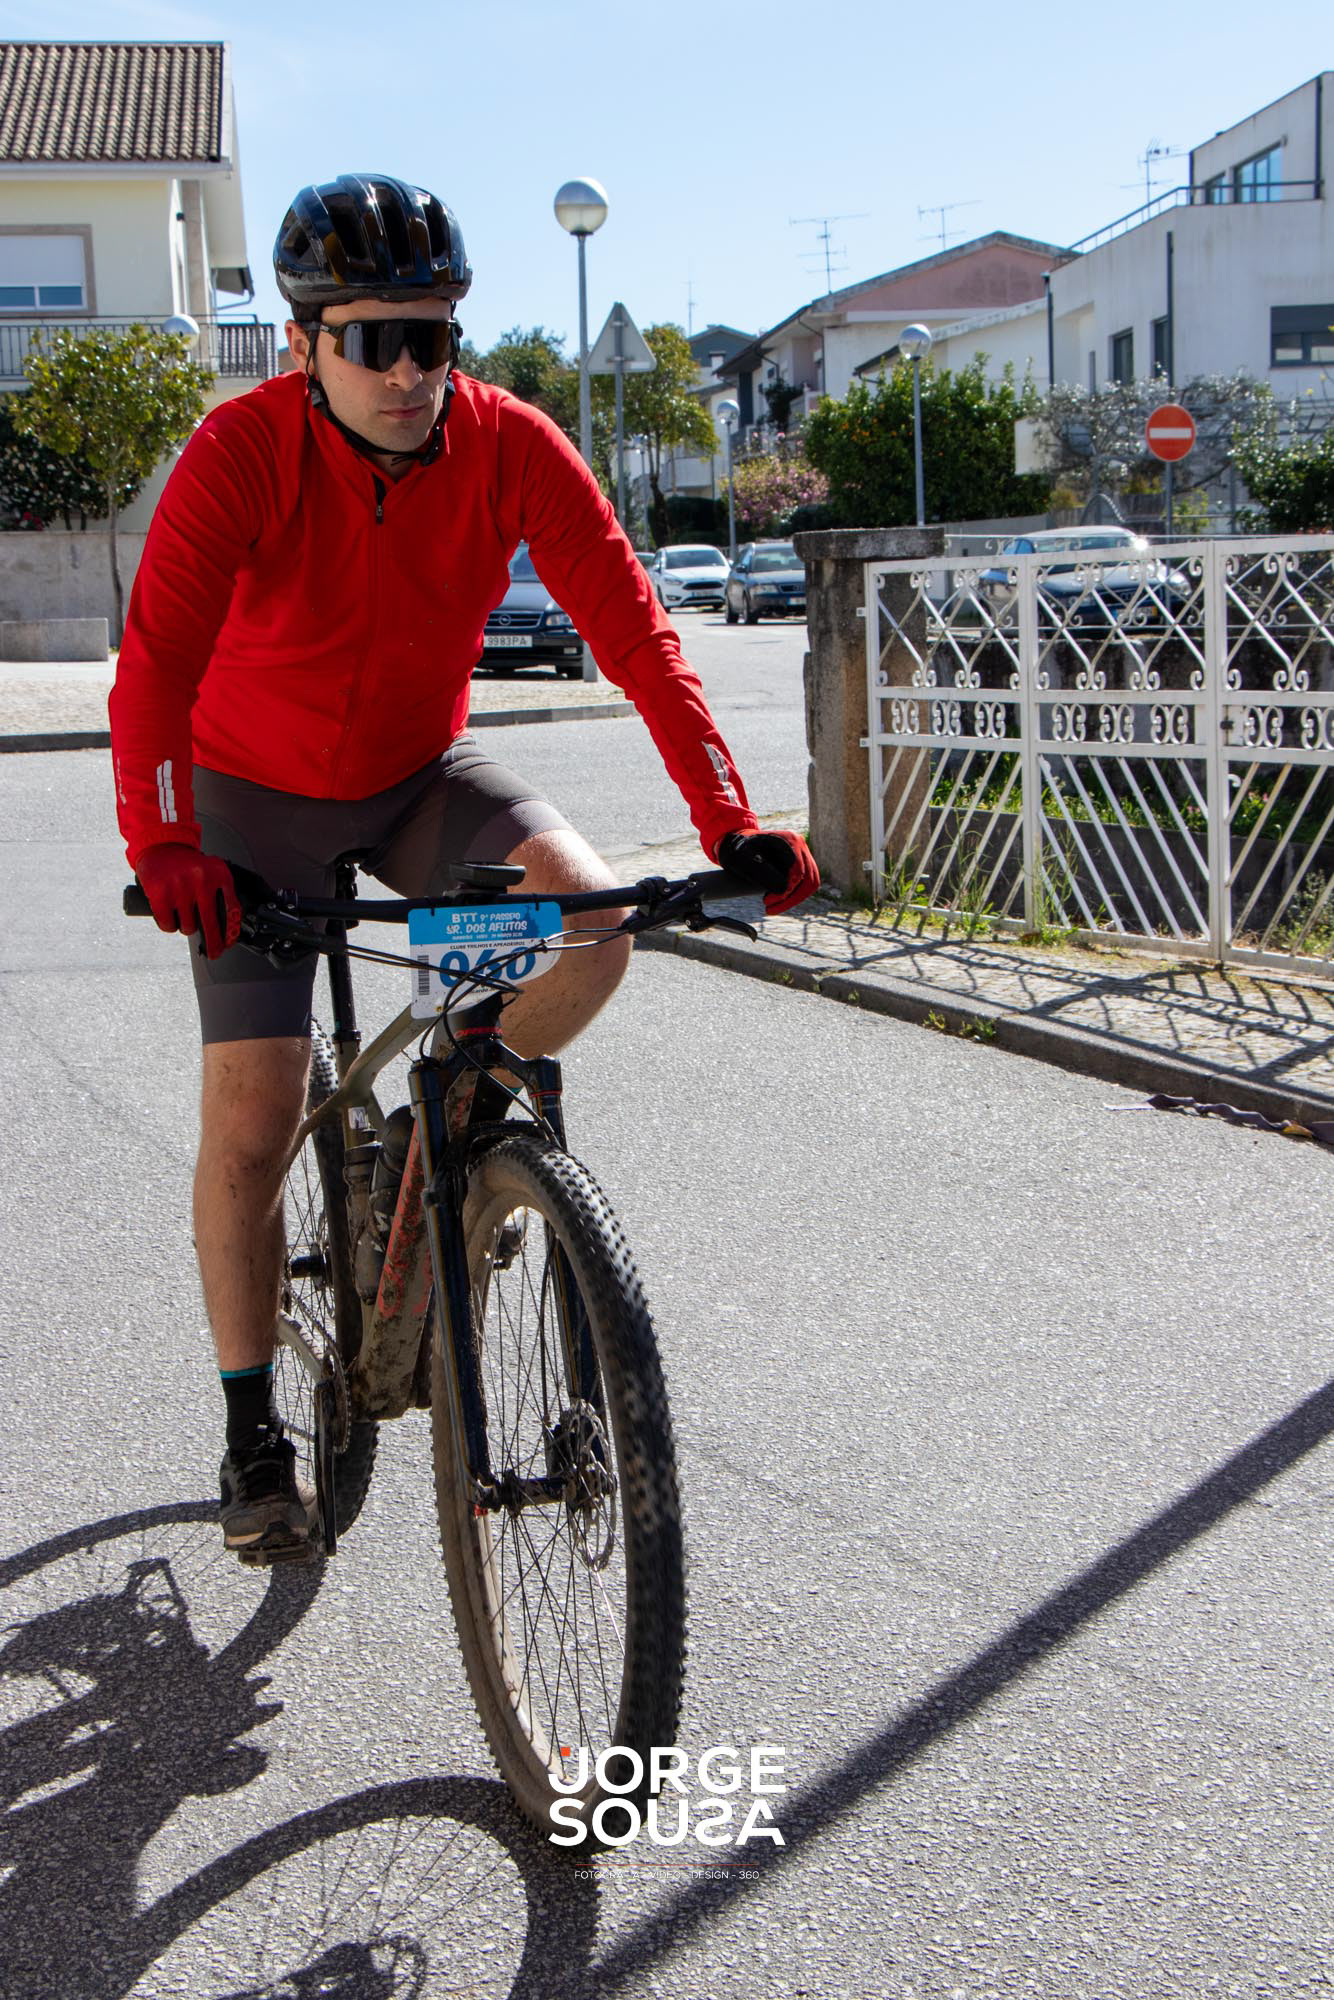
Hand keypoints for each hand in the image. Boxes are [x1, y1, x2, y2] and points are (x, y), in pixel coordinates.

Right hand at [135, 843, 240, 958]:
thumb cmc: (186, 864)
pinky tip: (170, 917)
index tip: (229, 943)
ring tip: (182, 914)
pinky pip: (169, 925)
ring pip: (188, 927)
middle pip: (211, 924)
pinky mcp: (160, 894)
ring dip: (186, 927)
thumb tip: (226, 930)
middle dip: (214, 945)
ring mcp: (181, 887)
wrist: (160, 846)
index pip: (231, 910)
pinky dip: (169, 926)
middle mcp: (202, 880)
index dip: (231, 932)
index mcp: (219, 873)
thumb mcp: (211, 871)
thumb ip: (221, 893)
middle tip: (214, 953)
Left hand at [716, 830, 819, 914]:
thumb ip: (762, 871)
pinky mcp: (801, 864)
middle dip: (791, 899)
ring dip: (794, 900)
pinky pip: (806, 884)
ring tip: (772, 907)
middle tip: (769, 909)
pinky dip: (794, 896)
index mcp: (790, 840)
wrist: (738, 842)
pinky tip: (777, 900)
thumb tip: (783, 890)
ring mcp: (803, 855)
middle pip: (810, 880)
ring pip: (811, 884)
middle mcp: (801, 845)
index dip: (786, 891)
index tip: (766, 901)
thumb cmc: (738, 848)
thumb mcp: (743, 858)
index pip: (798, 871)